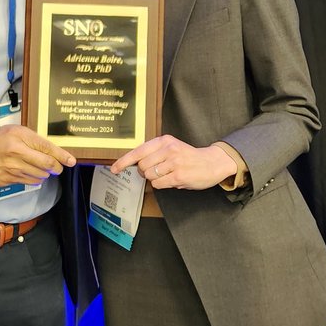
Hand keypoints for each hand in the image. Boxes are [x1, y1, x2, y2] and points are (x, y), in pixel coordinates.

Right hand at [0, 125, 75, 187]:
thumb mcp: (9, 132)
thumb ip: (29, 139)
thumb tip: (50, 150)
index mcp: (17, 135)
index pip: (46, 146)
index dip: (61, 155)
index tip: (71, 160)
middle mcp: (16, 150)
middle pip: (46, 163)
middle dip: (56, 167)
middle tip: (58, 167)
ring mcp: (12, 166)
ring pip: (40, 174)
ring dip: (44, 174)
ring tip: (40, 169)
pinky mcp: (8, 179)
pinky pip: (30, 181)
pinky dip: (35, 179)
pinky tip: (31, 174)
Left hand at [109, 135, 236, 190]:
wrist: (211, 163)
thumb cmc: (188, 157)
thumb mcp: (171, 147)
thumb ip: (154, 152)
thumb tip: (132, 163)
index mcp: (164, 140)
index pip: (138, 151)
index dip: (123, 161)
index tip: (114, 169)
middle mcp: (168, 149)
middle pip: (141, 166)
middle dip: (145, 172)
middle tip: (158, 171)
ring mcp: (173, 162)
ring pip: (149, 176)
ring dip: (154, 179)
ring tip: (167, 174)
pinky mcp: (178, 176)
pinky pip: (158, 184)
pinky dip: (162, 185)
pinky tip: (173, 180)